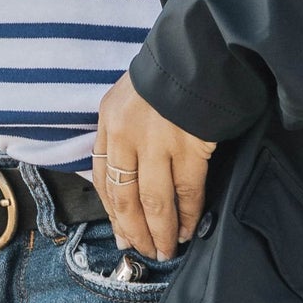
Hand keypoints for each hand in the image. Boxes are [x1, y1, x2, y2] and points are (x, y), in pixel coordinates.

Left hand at [92, 72, 215, 259]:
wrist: (199, 50)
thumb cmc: (166, 76)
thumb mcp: (129, 99)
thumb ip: (124, 136)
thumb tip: (127, 182)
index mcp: (109, 121)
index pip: (103, 177)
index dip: (112, 212)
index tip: (121, 233)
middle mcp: (127, 134)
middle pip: (125, 196)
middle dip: (134, 230)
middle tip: (144, 251)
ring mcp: (158, 141)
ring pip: (154, 201)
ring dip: (160, 231)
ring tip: (165, 250)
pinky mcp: (190, 145)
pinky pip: (187, 191)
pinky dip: (187, 215)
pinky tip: (187, 229)